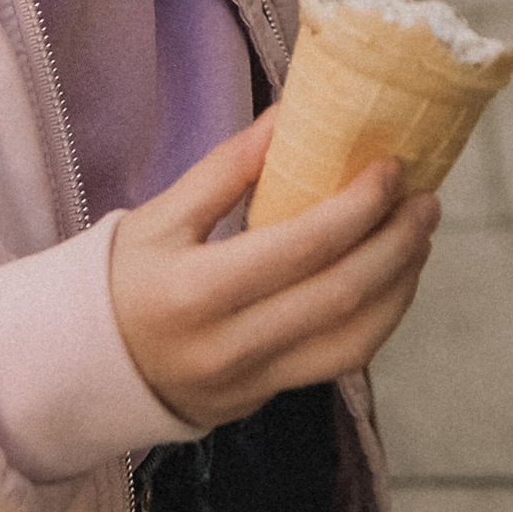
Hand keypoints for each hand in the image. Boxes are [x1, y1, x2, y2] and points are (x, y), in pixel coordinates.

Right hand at [103, 113, 439, 430]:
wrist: (86, 368)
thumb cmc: (122, 279)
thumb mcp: (160, 216)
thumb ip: (227, 169)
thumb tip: (291, 115)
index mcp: (196, 291)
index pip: (301, 247)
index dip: (358, 208)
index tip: (390, 170)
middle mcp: (230, 345)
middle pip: (339, 296)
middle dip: (396, 245)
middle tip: (426, 202)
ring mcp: (252, 380)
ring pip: (353, 342)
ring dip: (400, 287)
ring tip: (420, 239)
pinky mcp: (268, 396)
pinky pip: (339, 362)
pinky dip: (377, 320)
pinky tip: (392, 281)